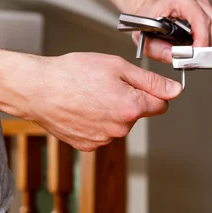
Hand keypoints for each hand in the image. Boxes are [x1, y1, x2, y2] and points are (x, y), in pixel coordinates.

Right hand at [21, 52, 181, 151]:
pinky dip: (96, 122)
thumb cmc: (71, 74)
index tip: (140, 85)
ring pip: (119, 124)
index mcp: (131, 108)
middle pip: (138, 114)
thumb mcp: (117, 67)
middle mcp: (120, 128)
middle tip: (105, 85)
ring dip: (111, 112)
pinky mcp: (89, 145)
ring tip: (89, 96)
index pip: (161, 105)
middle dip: (129, 101)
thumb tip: (175, 91)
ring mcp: (103, 139)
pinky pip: (102, 133)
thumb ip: (150, 81)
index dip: (152, 92)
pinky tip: (82, 109)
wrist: (36, 89)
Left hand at [132, 0, 211, 62]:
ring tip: (201, 52)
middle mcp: (197, 1)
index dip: (202, 40)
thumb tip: (176, 57)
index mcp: (180, 0)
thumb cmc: (149, 18)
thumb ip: (158, 49)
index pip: (201, 20)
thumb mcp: (144, 36)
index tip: (197, 54)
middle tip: (198, 57)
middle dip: (210, 46)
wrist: (151, 10)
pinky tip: (207, 47)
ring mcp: (206, 7)